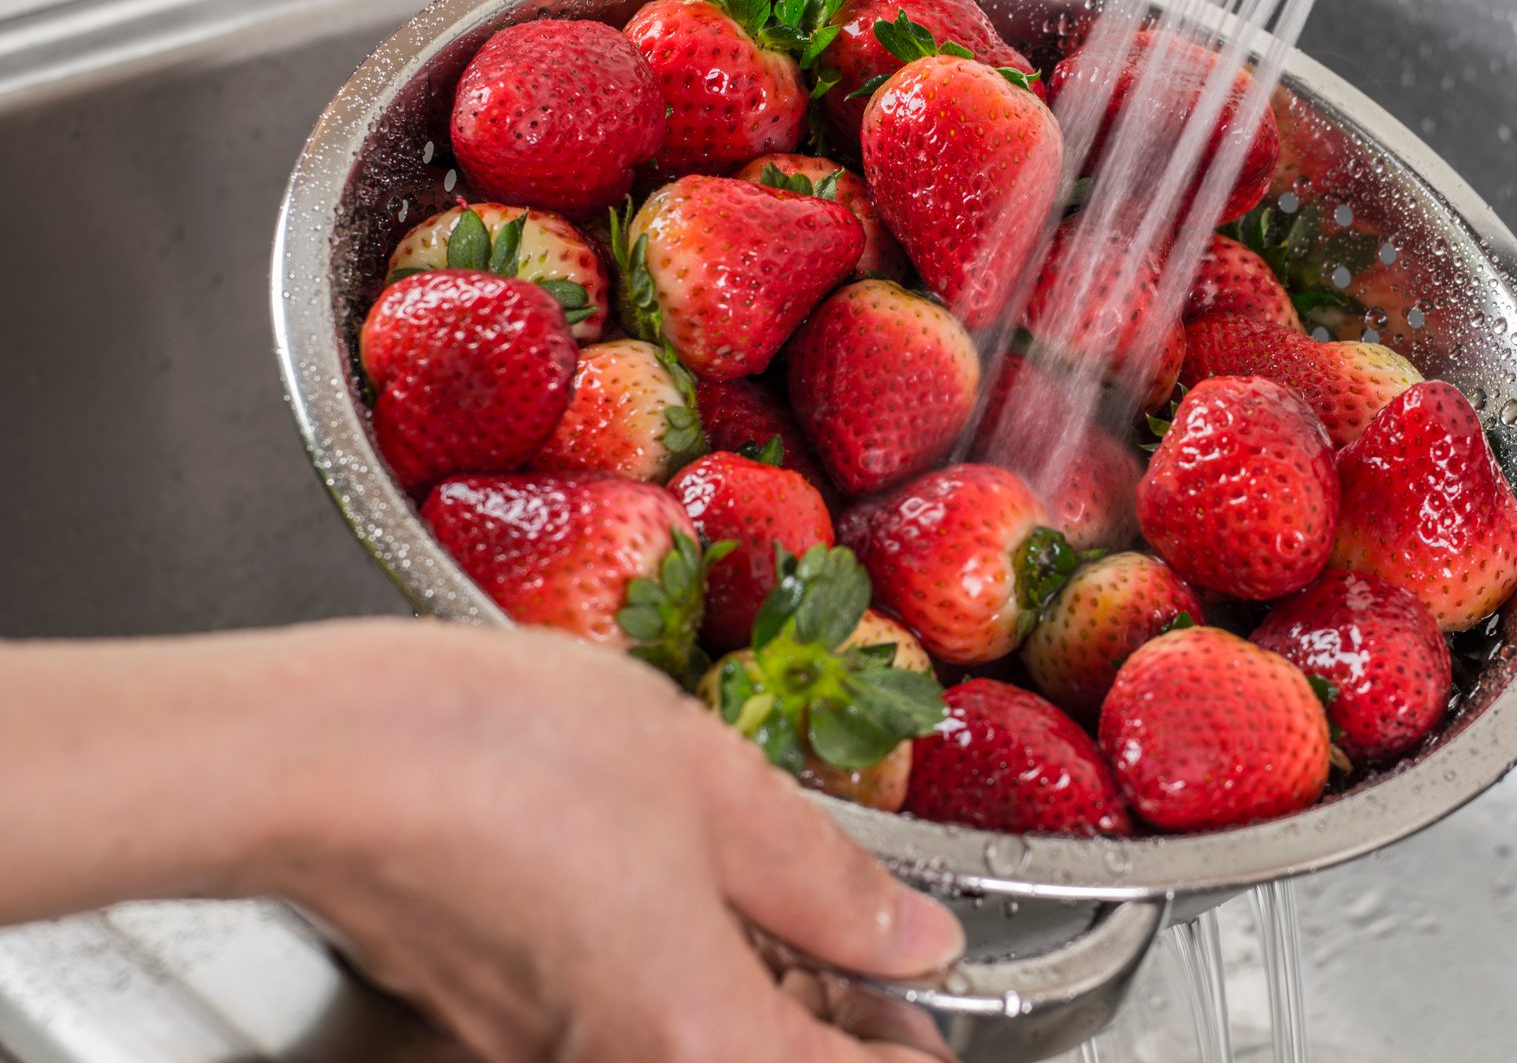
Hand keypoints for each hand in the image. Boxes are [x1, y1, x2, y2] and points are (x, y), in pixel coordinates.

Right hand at [0, 622, 962, 1061]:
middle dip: (826, 1034)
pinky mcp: (487, 1026)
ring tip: (779, 920)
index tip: (922, 1008)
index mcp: (701, 1040)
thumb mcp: (714, 785)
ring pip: (686, 1050)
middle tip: (867, 963)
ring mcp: (537, 1058)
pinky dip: (668, 990)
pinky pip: (610, 1030)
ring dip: (748, 1007)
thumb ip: (826, 880)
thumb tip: (911, 939)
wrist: (321, 755)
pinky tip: (673, 903)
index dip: (902, 1052)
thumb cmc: (507, 756)